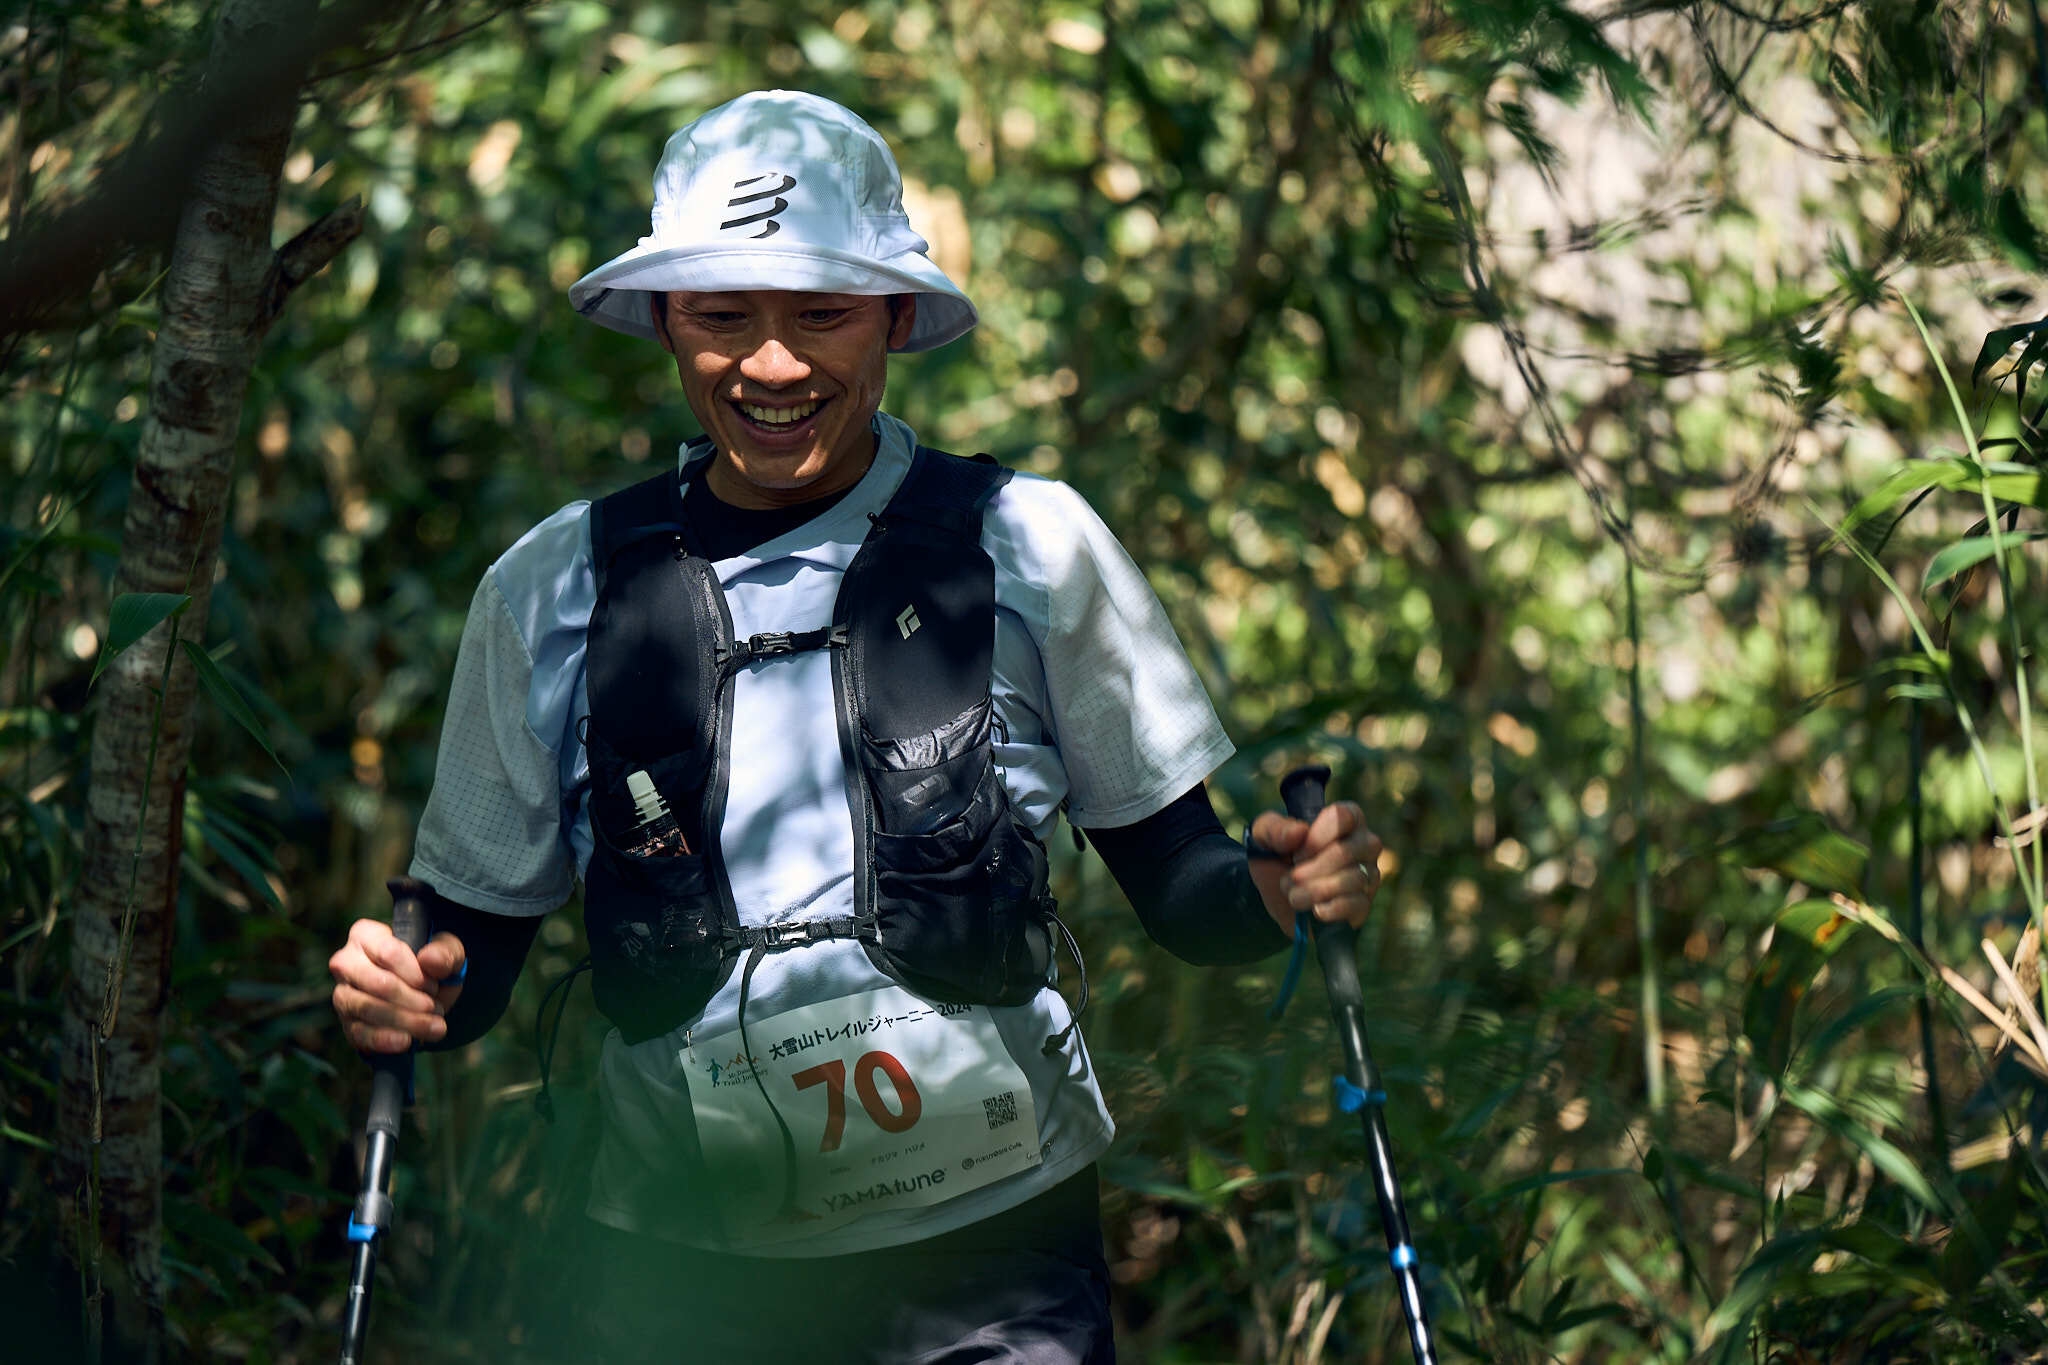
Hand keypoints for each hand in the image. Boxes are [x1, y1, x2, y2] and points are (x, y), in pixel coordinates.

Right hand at [328, 917, 467, 1053]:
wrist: (427, 997)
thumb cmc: (432, 965)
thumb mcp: (447, 952)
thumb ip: (444, 952)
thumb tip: (429, 960)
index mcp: (366, 935)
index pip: (387, 951)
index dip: (414, 973)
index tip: (434, 985)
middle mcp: (346, 962)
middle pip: (377, 983)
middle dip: (411, 1000)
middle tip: (436, 1009)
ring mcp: (343, 994)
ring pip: (367, 1009)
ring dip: (405, 1021)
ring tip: (434, 1027)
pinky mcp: (347, 1023)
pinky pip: (360, 1033)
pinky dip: (385, 1040)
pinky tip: (406, 1042)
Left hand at [1247, 801, 1384, 936]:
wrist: (1275, 898)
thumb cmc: (1276, 858)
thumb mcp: (1263, 837)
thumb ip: (1274, 829)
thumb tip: (1299, 832)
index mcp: (1345, 819)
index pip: (1343, 817)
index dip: (1316, 838)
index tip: (1296, 854)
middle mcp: (1364, 843)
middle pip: (1347, 851)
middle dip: (1312, 869)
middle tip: (1291, 878)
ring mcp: (1368, 874)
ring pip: (1353, 879)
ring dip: (1316, 891)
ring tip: (1294, 896)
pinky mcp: (1364, 904)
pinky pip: (1357, 904)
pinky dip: (1331, 909)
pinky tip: (1315, 910)